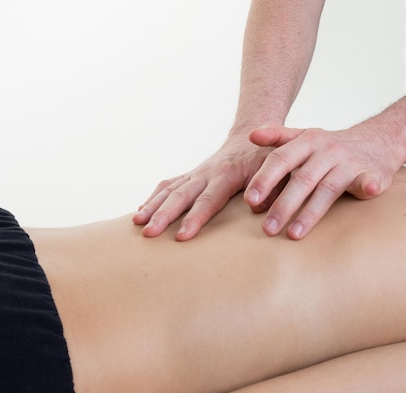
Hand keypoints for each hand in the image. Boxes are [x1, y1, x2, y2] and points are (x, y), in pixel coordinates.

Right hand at [133, 135, 272, 240]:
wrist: (251, 136)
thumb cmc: (268, 158)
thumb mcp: (277, 168)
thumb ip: (271, 186)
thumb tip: (257, 206)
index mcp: (227, 173)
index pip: (208, 199)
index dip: (195, 218)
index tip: (182, 236)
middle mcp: (205, 173)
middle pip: (180, 195)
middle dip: (162, 216)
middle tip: (148, 234)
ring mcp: (195, 174)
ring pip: (168, 190)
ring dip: (151, 207)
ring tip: (136, 224)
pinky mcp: (189, 176)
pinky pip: (167, 186)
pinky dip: (152, 198)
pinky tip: (140, 212)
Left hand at [244, 125, 403, 238]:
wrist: (376, 140)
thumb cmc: (329, 146)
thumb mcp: (303, 136)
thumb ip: (276, 137)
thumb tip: (250, 136)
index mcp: (306, 142)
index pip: (280, 160)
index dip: (265, 180)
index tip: (249, 200)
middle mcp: (327, 151)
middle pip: (301, 180)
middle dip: (283, 205)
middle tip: (267, 228)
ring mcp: (349, 163)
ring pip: (327, 189)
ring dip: (310, 213)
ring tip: (293, 234)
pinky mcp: (370, 174)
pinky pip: (368, 180)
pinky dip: (367, 185)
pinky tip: (368, 191)